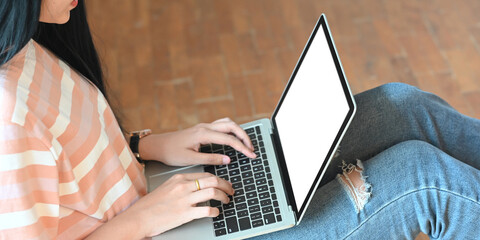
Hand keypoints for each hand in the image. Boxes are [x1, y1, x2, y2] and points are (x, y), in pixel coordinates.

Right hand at [128, 172, 233, 236]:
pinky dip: (215, 211)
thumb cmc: (150, 205)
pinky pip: (207, 209)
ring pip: (213, 192)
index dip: (219, 179)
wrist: (138, 217)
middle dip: (226, 185)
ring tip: (226, 200)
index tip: (224, 183)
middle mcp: (183, 186)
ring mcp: (185, 199)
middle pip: (213, 180)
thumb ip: (181, 185)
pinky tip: (215, 212)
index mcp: (179, 178)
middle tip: (231, 191)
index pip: (205, 174)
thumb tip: (198, 186)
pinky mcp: (185, 213)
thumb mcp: (166, 187)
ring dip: (223, 196)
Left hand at [139, 118, 255, 165]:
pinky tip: (234, 138)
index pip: (229, 139)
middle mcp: (205, 127)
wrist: (158, 146)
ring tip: (246, 143)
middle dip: (244, 136)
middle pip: (232, 126)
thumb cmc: (171, 153)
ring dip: (239, 131)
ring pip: (227, 123)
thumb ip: (211, 158)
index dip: (242, 147)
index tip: (251, 154)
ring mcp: (204, 126)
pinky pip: (222, 125)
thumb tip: (228, 159)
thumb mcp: (190, 159)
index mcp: (203, 134)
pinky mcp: (202, 129)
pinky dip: (231, 130)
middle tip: (252, 148)